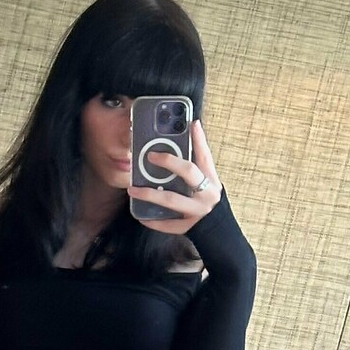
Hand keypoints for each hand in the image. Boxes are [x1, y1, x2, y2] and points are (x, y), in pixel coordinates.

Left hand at [131, 120, 221, 234]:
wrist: (217, 225)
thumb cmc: (206, 195)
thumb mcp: (207, 176)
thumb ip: (199, 155)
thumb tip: (193, 125)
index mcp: (211, 179)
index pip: (204, 155)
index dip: (197, 139)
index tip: (188, 123)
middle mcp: (206, 193)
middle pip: (188, 172)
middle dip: (169, 161)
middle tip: (149, 156)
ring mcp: (197, 211)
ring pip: (171, 200)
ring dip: (150, 194)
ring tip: (132, 189)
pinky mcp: (187, 226)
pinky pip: (167, 224)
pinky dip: (152, 220)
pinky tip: (139, 215)